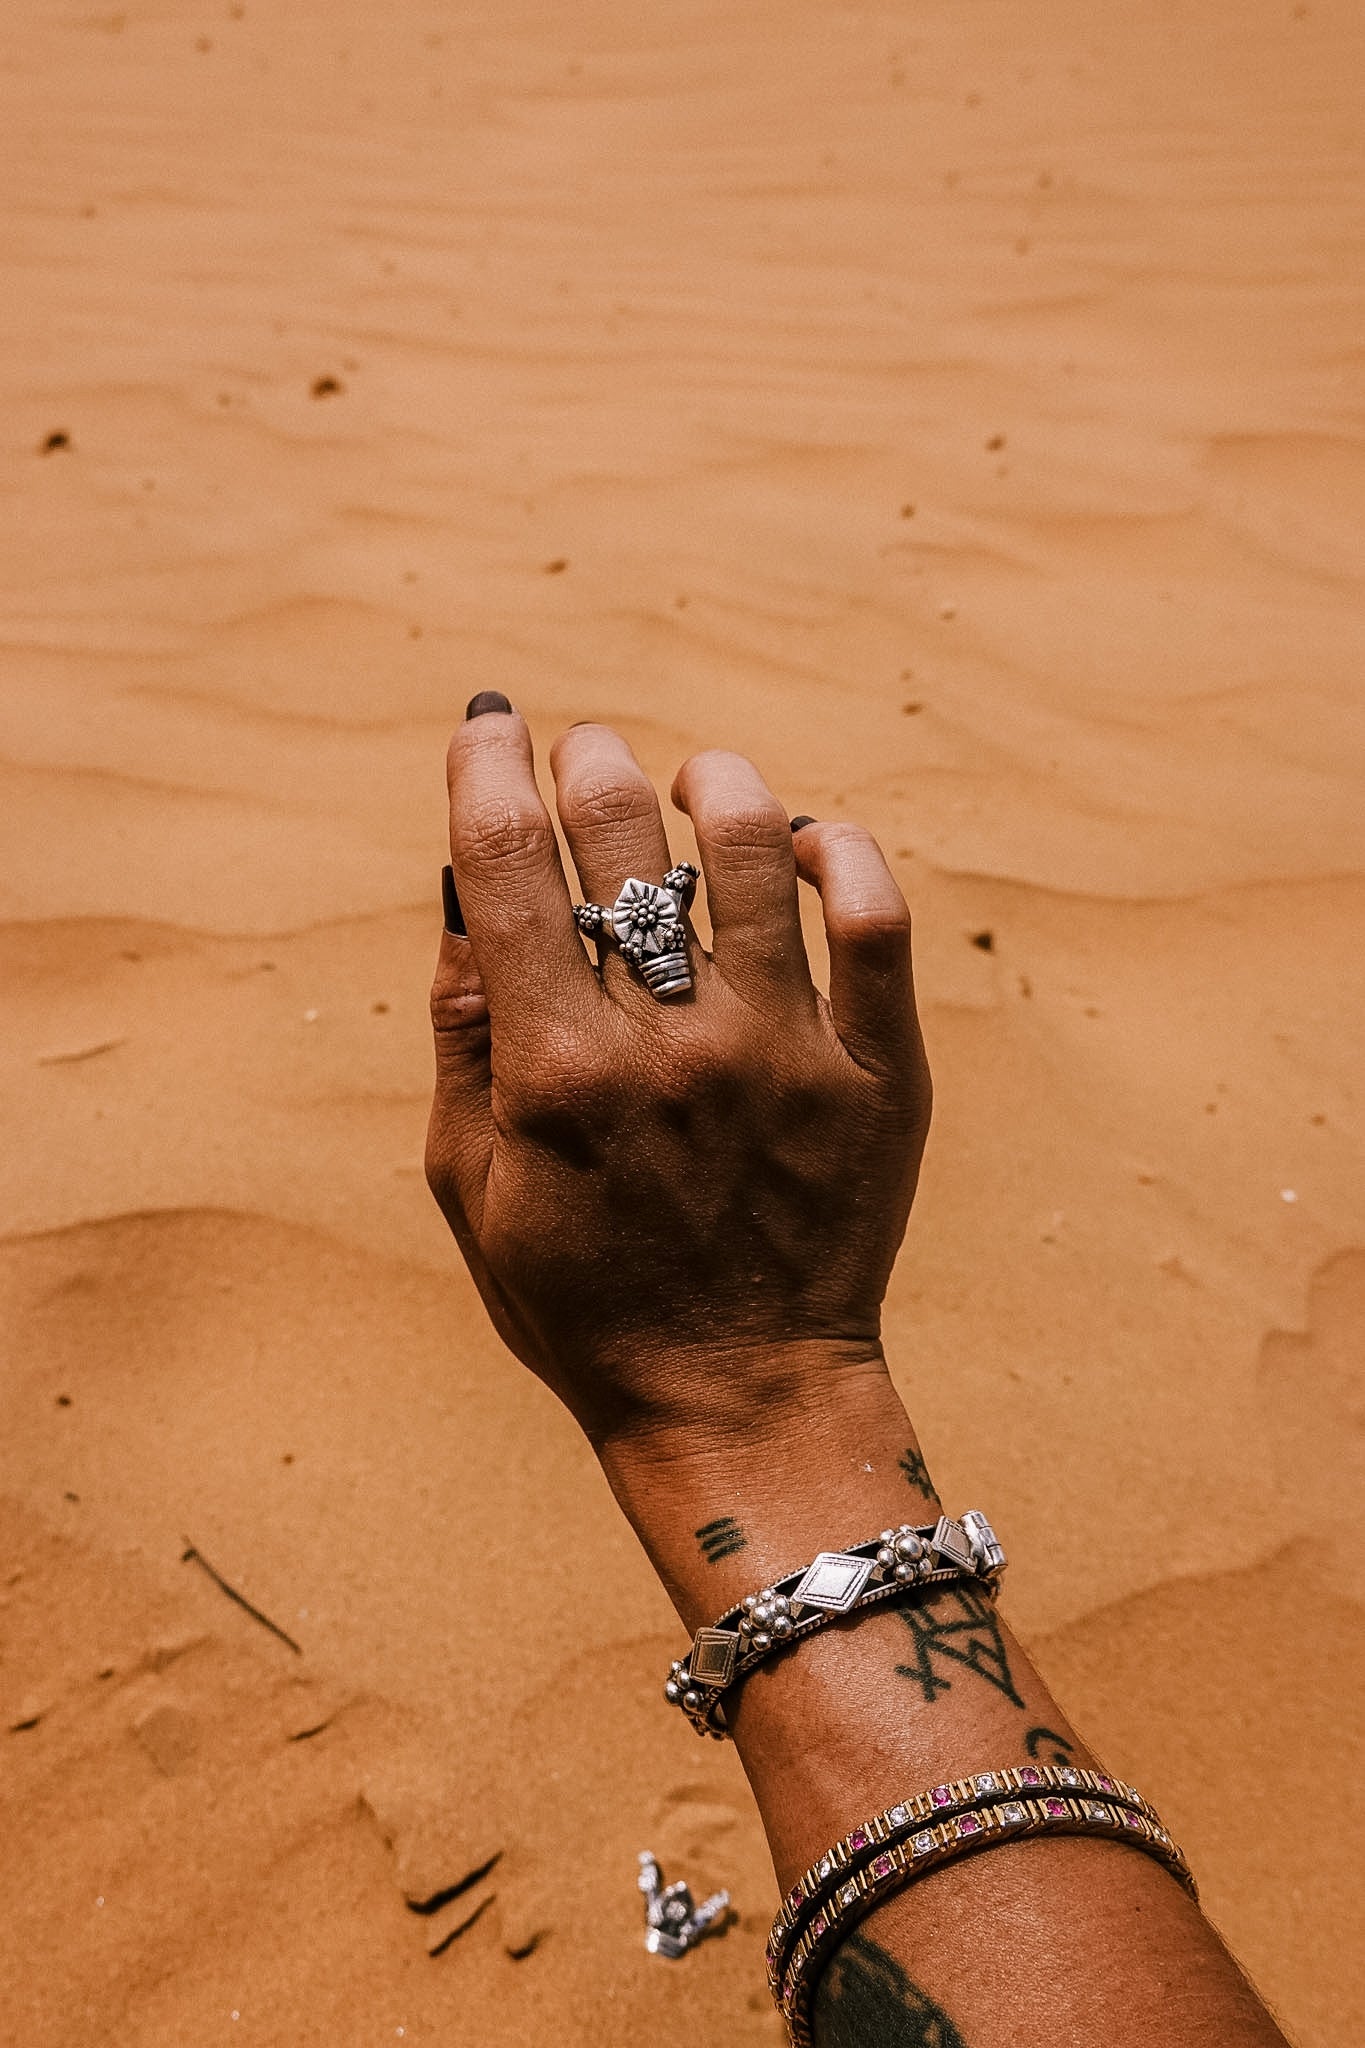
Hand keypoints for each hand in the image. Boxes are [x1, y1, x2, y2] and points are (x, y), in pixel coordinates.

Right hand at [426, 702, 930, 1451]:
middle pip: (625, 836)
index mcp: (556, 1074)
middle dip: (589, 761)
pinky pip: (878, 922)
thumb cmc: (585, 1302)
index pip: (508, 866)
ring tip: (693, 781)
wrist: (740, 1399)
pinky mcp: (880, 1075)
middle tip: (583, 752)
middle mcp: (671, 1048)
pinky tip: (801, 845)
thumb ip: (462, 1039)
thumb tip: (465, 896)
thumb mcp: (475, 1186)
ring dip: (712, 784)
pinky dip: (839, 855)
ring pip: (753, 852)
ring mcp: (787, 1054)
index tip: (488, 725)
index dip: (488, 769)